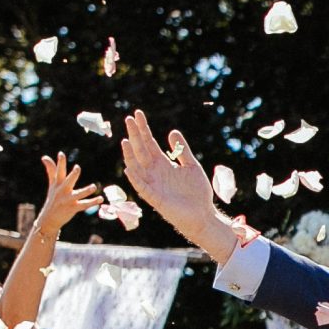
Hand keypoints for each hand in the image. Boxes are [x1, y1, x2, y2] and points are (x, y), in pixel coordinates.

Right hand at [35, 153, 104, 232]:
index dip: (60, 163)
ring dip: (86, 191)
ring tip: (94, 187)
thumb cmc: (53, 199)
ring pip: (78, 194)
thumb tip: (44, 157)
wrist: (49, 218)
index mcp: (58, 184)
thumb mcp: (52, 184)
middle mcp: (62, 191)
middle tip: (77, 168)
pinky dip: (93, 202)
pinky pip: (84, 205)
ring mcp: (68, 200)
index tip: (61, 154)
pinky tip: (100, 199)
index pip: (58, 171)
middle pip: (68, 181)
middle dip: (73, 175)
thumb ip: (51, 170)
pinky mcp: (73, 208)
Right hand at [122, 111, 247, 262]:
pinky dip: (136, 179)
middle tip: (128, 119)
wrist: (203, 214)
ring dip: (131, 155)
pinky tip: (130, 169)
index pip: (149, 143)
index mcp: (163, 164)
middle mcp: (155, 172)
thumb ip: (182, 150)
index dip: (143, 129)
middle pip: (142, 150)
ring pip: (137, 167)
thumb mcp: (191, 166)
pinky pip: (142, 188)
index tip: (137, 114)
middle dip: (135, 135)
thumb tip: (172, 131)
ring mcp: (153, 185)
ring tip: (126, 140)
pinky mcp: (155, 198)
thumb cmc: (197, 192)